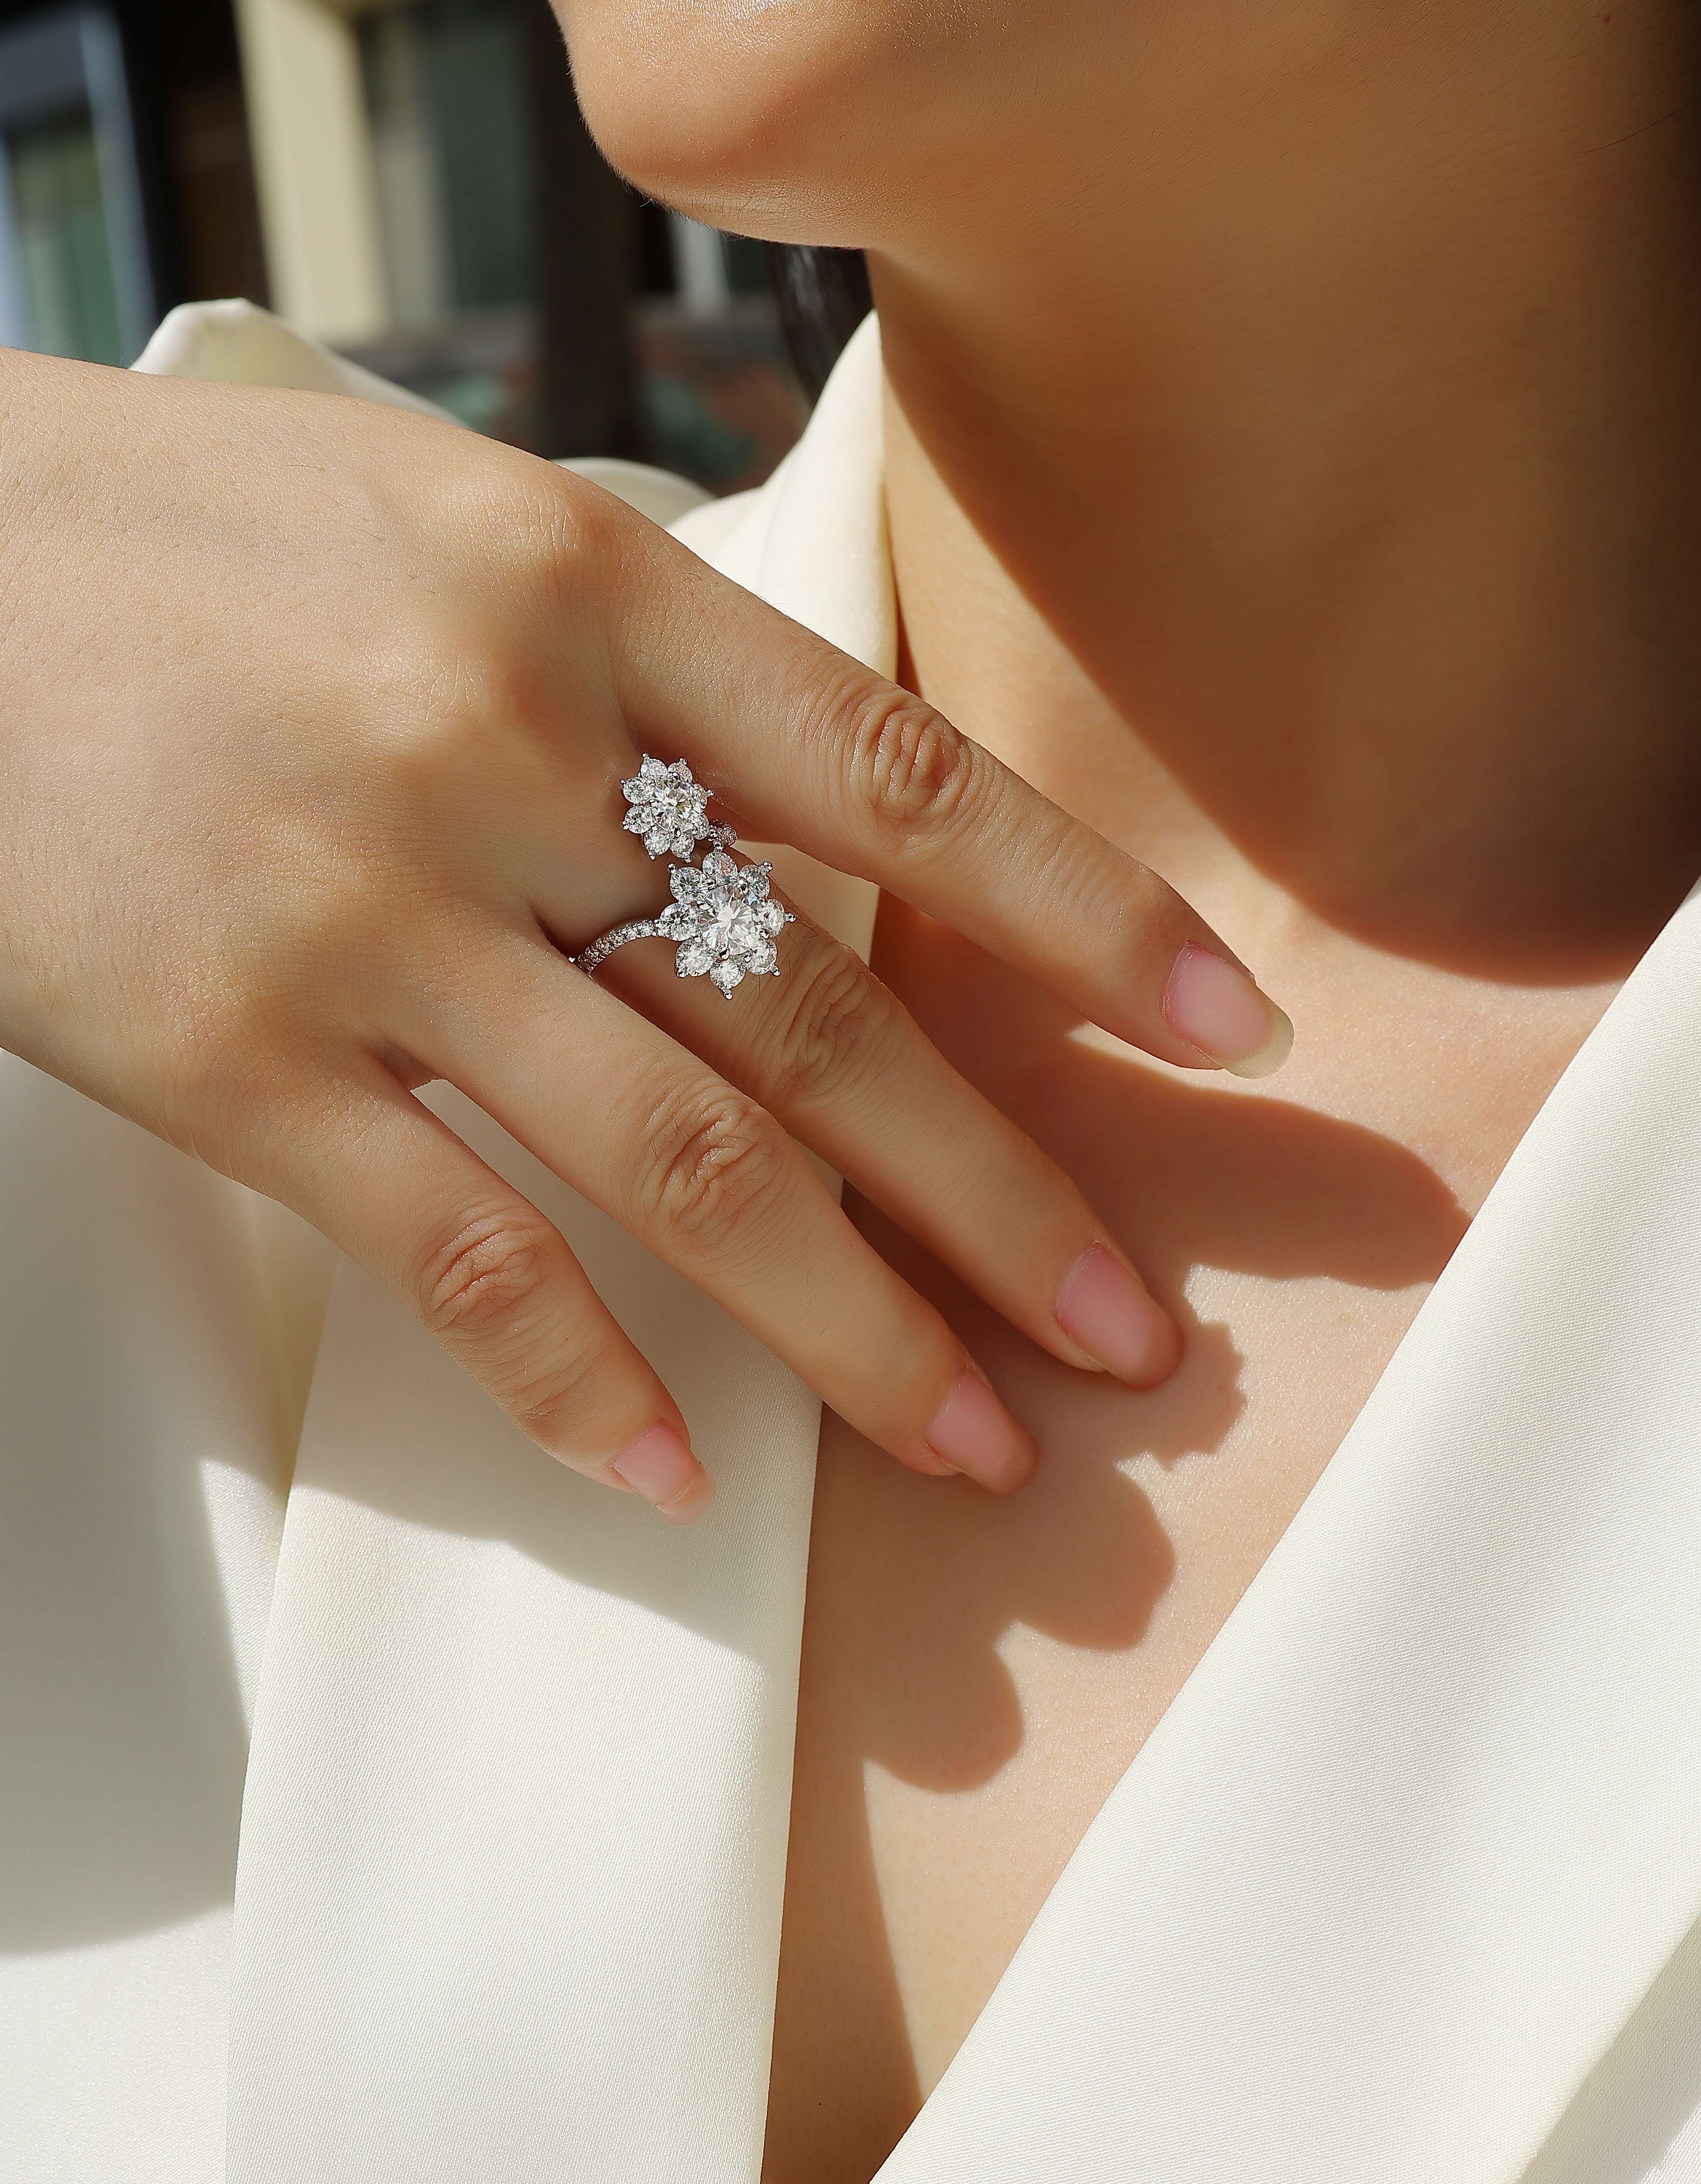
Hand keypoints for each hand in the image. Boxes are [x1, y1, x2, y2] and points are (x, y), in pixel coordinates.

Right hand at [0, 350, 1289, 1520]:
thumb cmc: (202, 546)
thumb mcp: (457, 530)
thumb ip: (652, 669)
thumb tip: (844, 835)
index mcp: (583, 597)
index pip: (898, 784)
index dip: (1089, 918)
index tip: (1232, 1032)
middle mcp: (505, 756)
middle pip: (820, 1018)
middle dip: (1000, 1194)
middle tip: (1132, 1332)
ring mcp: (368, 917)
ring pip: (675, 1163)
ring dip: (848, 1325)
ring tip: (972, 1441)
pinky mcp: (233, 1052)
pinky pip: (451, 1249)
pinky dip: (576, 1376)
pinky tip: (678, 1473)